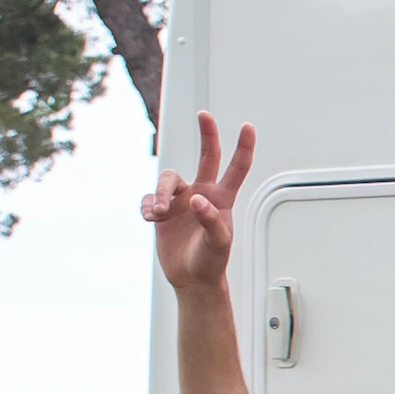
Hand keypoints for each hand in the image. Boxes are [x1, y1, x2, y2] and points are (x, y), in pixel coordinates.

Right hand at [143, 113, 254, 295]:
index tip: (247, 126)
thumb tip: (197, 199)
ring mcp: (181, 200)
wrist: (192, 279)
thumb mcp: (217, 243)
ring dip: (159, 193)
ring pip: (168, 179)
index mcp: (222, 199)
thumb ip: (211, 220)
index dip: (243, 148)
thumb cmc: (211, 262)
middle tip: (204, 115)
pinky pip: (149, 198)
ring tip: (157, 213)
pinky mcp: (162, 211)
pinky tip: (150, 218)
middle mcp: (202, 193)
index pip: (236, 168)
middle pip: (207, 156)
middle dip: (207, 134)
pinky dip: (147, 206)